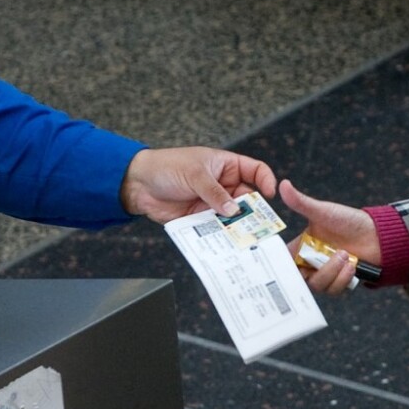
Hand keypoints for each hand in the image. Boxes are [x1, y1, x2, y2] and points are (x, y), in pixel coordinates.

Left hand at [120, 147, 276, 223]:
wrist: (138, 184)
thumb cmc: (166, 167)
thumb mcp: (194, 174)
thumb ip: (214, 192)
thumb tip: (233, 209)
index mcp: (225, 165)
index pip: (255, 170)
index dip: (265, 181)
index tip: (269, 195)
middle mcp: (223, 184)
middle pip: (247, 198)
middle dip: (253, 211)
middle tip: (257, 224)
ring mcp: (212, 203)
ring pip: (233, 216)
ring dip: (237, 226)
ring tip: (243, 237)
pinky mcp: (200, 218)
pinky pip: (216, 228)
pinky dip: (221, 235)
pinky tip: (225, 242)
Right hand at [279, 179, 379, 294]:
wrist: (379, 235)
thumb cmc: (350, 221)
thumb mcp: (323, 211)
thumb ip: (301, 202)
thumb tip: (283, 184)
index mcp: (302, 245)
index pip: (284, 260)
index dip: (281, 266)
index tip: (287, 263)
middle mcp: (311, 261)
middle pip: (300, 278)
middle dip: (313, 269)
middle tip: (324, 257)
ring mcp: (326, 273)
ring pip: (318, 285)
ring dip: (332, 273)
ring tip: (346, 257)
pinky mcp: (340, 282)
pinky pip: (334, 290)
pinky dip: (342, 279)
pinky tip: (352, 266)